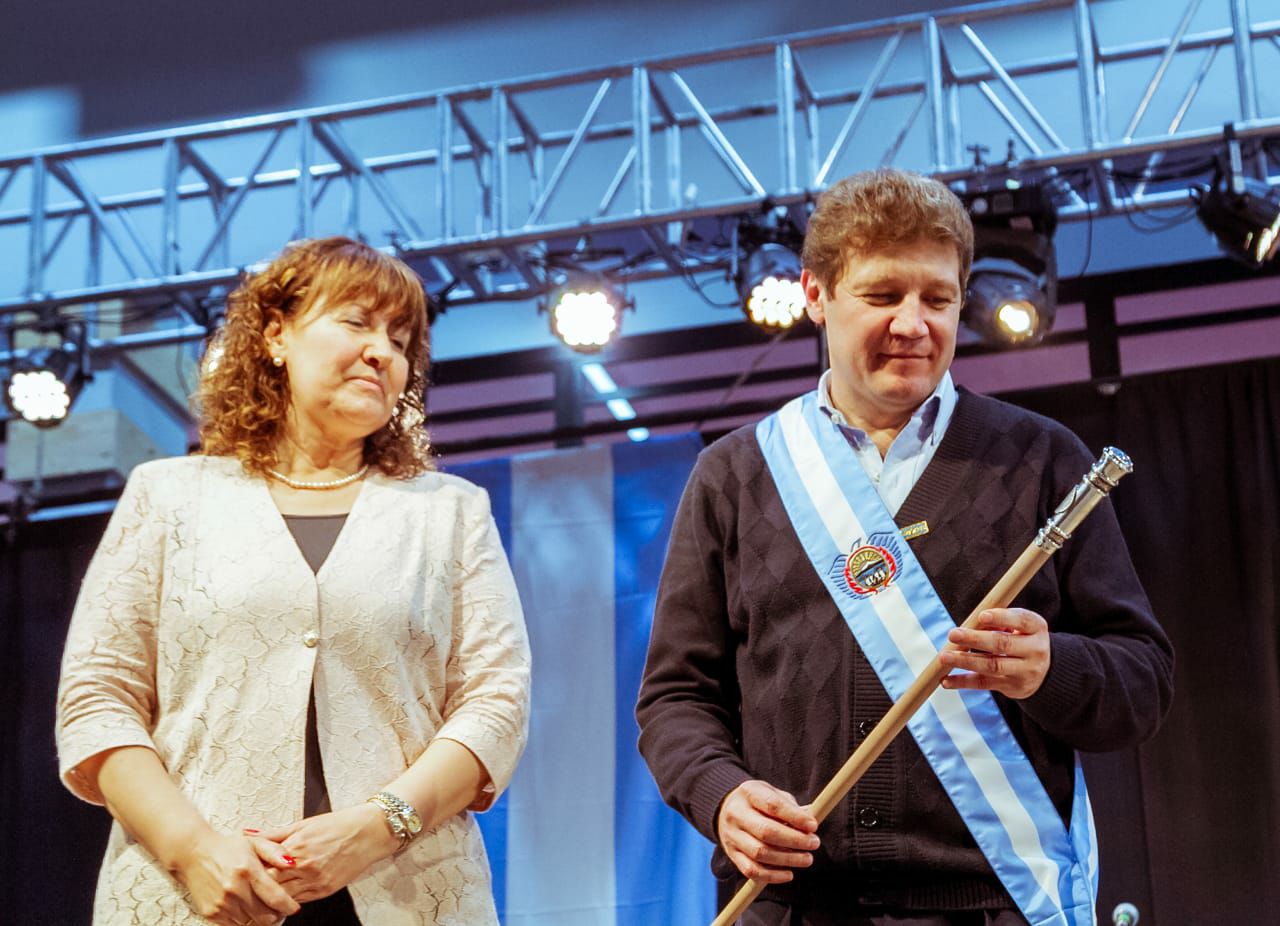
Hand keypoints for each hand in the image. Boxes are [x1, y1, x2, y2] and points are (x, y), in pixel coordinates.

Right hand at [170, 830, 299, 924]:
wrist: (193, 853)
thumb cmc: (226, 847)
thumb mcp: (254, 841)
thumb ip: (275, 851)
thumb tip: (292, 863)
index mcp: (248, 871)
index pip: (275, 898)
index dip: (288, 906)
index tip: (294, 907)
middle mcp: (234, 889)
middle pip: (265, 917)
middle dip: (277, 915)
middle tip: (279, 908)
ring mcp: (222, 904)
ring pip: (251, 924)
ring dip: (260, 920)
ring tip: (263, 908)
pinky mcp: (211, 913)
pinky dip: (244, 921)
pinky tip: (247, 910)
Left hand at [250, 804, 398, 901]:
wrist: (368, 832)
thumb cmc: (336, 825)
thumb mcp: (303, 824)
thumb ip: (272, 834)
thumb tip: (245, 834)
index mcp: (295, 848)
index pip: (262, 868)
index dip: (248, 873)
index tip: (238, 874)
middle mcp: (304, 867)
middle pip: (270, 886)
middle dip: (255, 890)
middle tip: (241, 892)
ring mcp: (315, 881)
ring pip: (282, 899)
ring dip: (269, 900)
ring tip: (256, 900)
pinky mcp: (325, 890)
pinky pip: (299, 901)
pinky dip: (286, 902)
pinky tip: (278, 902)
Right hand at [716, 780, 819, 883]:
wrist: (726, 809)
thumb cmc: (758, 802)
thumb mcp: (772, 793)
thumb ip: (790, 807)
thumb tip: (810, 824)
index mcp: (748, 793)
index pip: (772, 805)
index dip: (795, 817)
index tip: (813, 826)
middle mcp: (736, 814)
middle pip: (766, 831)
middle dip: (795, 840)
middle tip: (814, 843)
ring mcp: (731, 836)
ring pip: (760, 853)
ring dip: (788, 859)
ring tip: (807, 859)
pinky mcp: (732, 854)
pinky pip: (752, 870)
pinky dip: (773, 876)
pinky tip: (789, 874)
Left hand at [940, 607, 1050, 698]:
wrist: (1045, 673)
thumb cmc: (1022, 640)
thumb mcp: (1019, 626)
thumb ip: (998, 622)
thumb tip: (969, 625)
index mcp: (1037, 628)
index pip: (1022, 620)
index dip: (1002, 618)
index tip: (981, 616)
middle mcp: (1035, 650)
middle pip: (1003, 644)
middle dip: (975, 639)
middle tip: (953, 634)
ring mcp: (1025, 671)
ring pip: (992, 666)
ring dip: (965, 661)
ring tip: (944, 656)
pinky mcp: (1012, 687)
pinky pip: (984, 684)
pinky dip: (963, 682)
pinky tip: (945, 680)